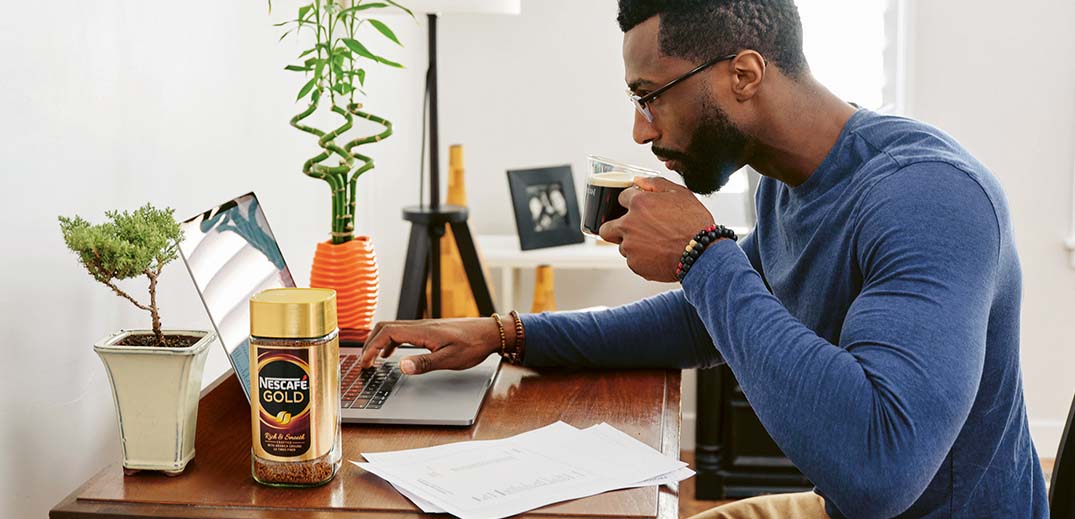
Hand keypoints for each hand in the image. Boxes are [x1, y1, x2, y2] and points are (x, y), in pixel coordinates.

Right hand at [358, 318, 503, 374]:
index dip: (371, 348)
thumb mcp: (449, 359)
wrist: (490, 333)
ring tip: (373, 360)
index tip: (365, 363)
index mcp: (422, 331)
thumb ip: (424, 363)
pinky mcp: (429, 330)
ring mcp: (424, 326)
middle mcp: (420, 326)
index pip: (386, 334)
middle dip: (369, 344)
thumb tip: (401, 367)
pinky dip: (390, 342)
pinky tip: (392, 355)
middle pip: (385, 328)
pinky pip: (403, 332)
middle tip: (364, 362)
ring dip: (379, 342)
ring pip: (392, 329)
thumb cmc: (473, 345)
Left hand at [598, 176, 714, 281]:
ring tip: (655, 245)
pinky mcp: (635, 265)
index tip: (639, 209)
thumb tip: (639, 180)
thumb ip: (655, 184)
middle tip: (633, 230)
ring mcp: (630, 246)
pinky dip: (642, 259)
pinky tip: (659, 255)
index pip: (621, 198)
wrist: (702, 254)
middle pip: (607, 228)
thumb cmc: (694, 224)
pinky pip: (633, 261)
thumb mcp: (680, 194)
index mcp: (638, 204)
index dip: (632, 203)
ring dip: (633, 245)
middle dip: (616, 228)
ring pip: (622, 246)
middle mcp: (629, 225)